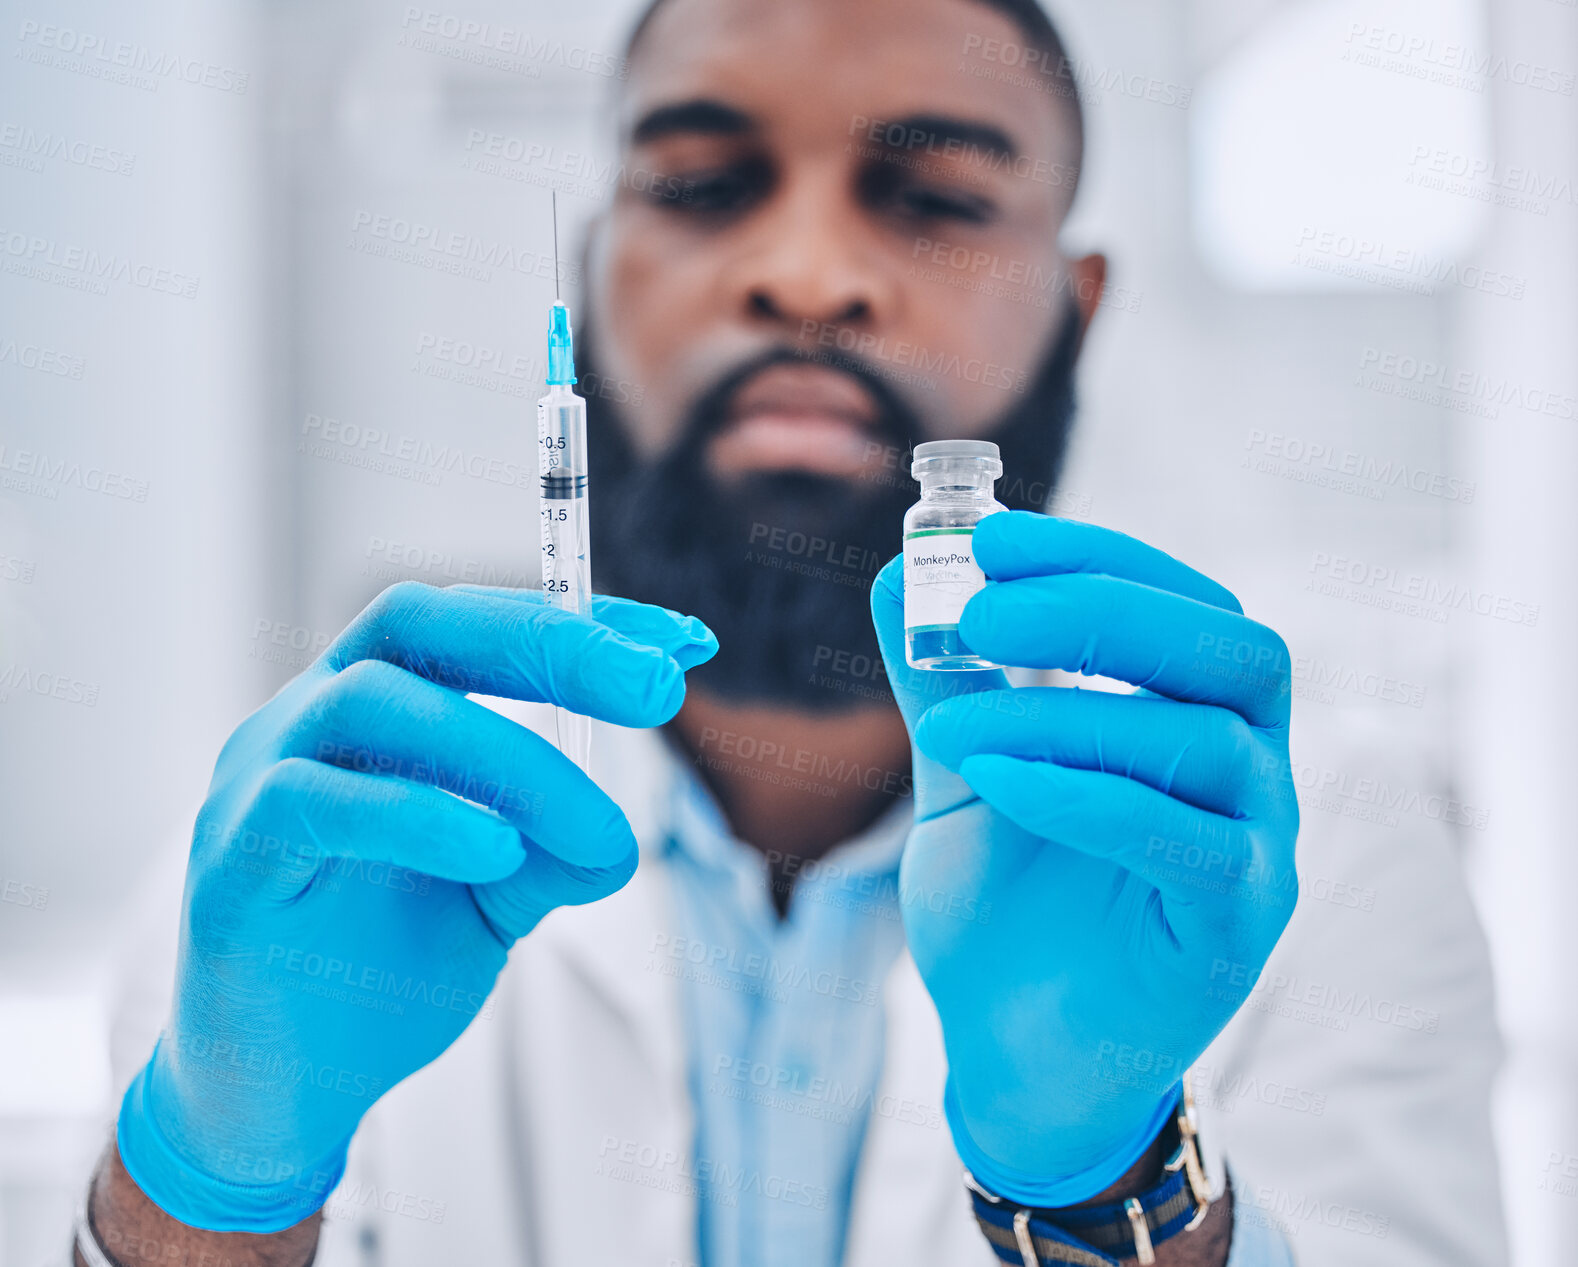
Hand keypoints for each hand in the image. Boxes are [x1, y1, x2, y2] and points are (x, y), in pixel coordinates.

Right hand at [118, 582, 716, 1231]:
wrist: (282, 1090)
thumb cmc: (381, 969)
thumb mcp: (496, 897)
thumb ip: (553, 851)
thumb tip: (620, 836)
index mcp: (377, 709)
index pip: (474, 627)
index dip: (578, 623)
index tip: (681, 643)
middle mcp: (309, 718)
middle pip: (419, 625)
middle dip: (548, 644)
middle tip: (657, 688)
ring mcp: (257, 778)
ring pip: (373, 703)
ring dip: (505, 755)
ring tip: (594, 826)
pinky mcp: (231, 858)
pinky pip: (313, 802)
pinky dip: (418, 816)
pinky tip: (497, 852)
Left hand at [870, 511, 1297, 1203]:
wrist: (1015, 1051)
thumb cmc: (1006, 908)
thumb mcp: (965, 774)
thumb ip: (950, 678)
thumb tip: (906, 570)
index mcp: (1198, 717)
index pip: (1187, 603)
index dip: (1096, 557)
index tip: (987, 538)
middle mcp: (1252, 771)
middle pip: (1233, 648)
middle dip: (1101, 610)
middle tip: (982, 610)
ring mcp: (1259, 849)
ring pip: (1201, 740)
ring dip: (1063, 712)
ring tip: (951, 726)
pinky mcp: (1238, 925)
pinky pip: (1182, 839)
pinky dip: (1082, 794)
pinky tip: (990, 778)